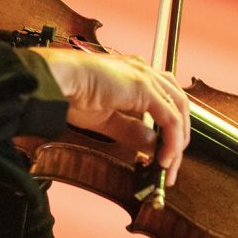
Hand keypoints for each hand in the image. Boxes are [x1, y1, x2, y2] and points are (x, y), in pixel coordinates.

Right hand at [31, 48, 189, 184]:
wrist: (59, 80)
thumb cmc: (72, 94)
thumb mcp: (107, 120)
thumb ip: (132, 131)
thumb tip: (152, 146)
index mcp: (136, 74)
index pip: (165, 100)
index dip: (169, 128)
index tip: (163, 153)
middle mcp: (145, 71)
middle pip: (178, 104)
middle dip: (179, 137)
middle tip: (171, 164)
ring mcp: (146, 77)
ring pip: (178, 111)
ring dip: (178, 141)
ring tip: (170, 165)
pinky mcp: (144, 88)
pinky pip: (169, 119)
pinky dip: (171, 141)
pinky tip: (163, 159)